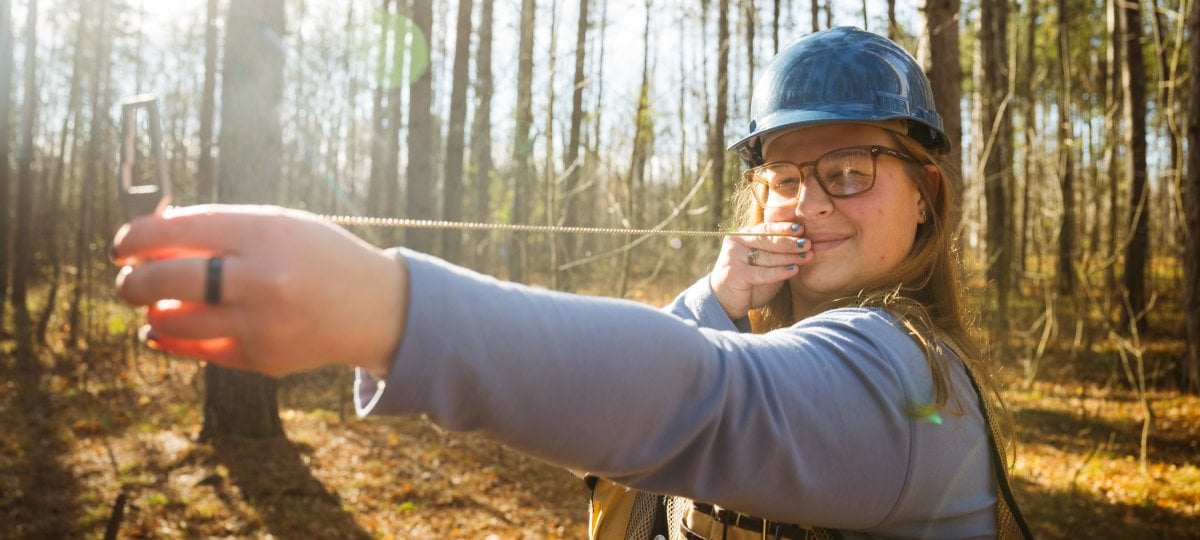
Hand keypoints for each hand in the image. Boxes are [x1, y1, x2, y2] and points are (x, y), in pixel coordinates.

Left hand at [111, 205, 407, 377]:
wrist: (377, 308)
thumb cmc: (321, 257)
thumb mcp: (279, 226)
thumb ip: (221, 228)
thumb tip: (150, 240)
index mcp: (264, 233)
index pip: (174, 231)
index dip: (134, 238)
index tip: (122, 246)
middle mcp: (261, 279)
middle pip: (165, 279)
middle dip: (133, 281)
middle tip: (129, 280)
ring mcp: (261, 324)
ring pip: (173, 322)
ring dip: (153, 312)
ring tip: (155, 305)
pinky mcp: (261, 359)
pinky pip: (198, 351)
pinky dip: (174, 340)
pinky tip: (165, 331)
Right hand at [709, 221, 810, 319]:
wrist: (726, 300)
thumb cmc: (750, 279)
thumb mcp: (767, 263)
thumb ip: (780, 254)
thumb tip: (806, 245)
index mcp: (745, 234)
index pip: (766, 228)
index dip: (784, 228)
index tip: (801, 230)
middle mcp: (737, 242)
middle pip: (767, 240)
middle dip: (789, 242)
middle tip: (807, 244)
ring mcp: (733, 257)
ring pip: (766, 256)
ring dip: (789, 256)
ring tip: (806, 256)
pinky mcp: (734, 274)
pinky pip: (762, 272)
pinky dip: (779, 271)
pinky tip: (794, 270)